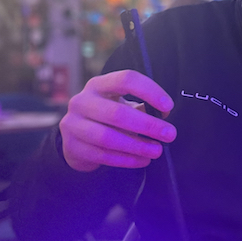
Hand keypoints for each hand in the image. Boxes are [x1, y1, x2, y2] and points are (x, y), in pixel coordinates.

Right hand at [60, 70, 176, 171]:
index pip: (125, 80)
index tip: (168, 106)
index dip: (149, 91)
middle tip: (169, 134)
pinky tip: (142, 161)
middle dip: (147, 125)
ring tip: (157, 151)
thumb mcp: (120, 105)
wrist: (75, 138)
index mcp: (98, 85)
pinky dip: (126, 160)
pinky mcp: (72, 147)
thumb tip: (164, 115)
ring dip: (137, 146)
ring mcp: (73, 124)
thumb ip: (141, 107)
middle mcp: (82, 101)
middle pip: (117, 112)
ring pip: (108, 137)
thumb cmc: (106, 117)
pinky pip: (102, 155)